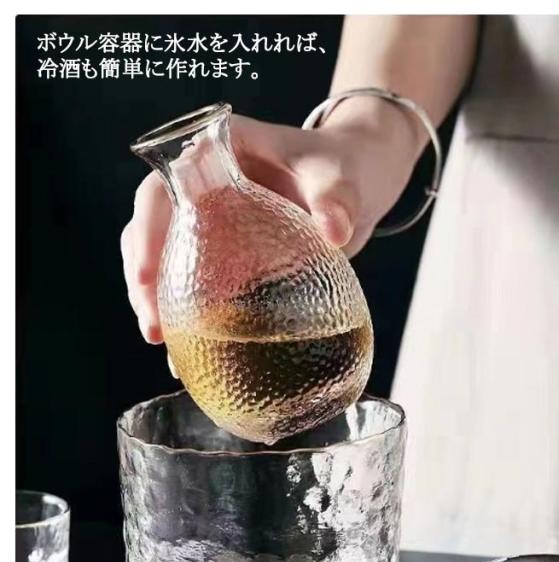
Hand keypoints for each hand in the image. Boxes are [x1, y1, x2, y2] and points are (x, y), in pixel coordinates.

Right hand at [121, 99, 422, 343]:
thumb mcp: (341, 177)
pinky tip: (189, 354)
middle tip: (153, 327)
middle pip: (152, 230)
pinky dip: (191, 316)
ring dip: (158, 301)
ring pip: (165, 259)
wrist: (358, 186)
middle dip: (144, 278)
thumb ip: (338, 198)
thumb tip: (335, 232)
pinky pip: (198, 284)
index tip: (146, 273)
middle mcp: (202, 187)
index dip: (147, 229)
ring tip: (161, 342)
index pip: (163, 187)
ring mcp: (212, 224)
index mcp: (216, 153)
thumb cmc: (345, 167)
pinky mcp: (228, 256)